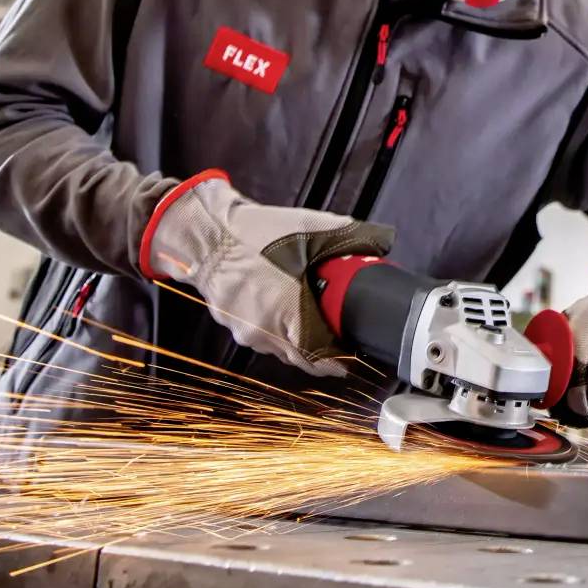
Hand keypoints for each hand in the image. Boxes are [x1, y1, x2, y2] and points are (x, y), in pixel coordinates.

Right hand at [140, 170, 392, 375]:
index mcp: (288, 314)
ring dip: (297, 339)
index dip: (337, 360)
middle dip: (320, 351)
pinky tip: (285, 309)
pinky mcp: (231, 323)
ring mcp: (245, 330)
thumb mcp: (308, 227)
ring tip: (314, 322)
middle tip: (338, 343)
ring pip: (279, 346)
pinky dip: (276, 327)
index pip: (318, 356)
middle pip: (300, 355)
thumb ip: (349, 235)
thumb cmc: (252, 234)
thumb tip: (382, 240)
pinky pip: (260, 333)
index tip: (351, 357)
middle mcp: (265, 331)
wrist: (205, 233)